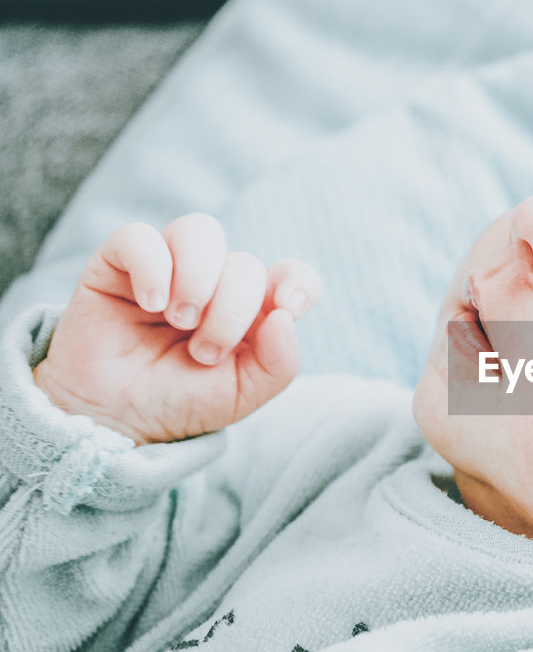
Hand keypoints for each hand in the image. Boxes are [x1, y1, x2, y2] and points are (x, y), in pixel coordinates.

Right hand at [32, 214, 322, 444]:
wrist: (115, 420)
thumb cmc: (180, 403)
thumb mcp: (241, 394)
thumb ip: (278, 363)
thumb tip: (285, 317)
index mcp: (252, 310)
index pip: (292, 274)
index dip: (299, 282)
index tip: (287, 307)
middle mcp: (215, 281)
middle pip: (245, 265)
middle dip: (230, 312)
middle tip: (204, 353)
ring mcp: (169, 267)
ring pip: (201, 231)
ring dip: (198, 278)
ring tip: (179, 320)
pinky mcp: (118, 264)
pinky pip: (139, 236)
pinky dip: (152, 267)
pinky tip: (150, 303)